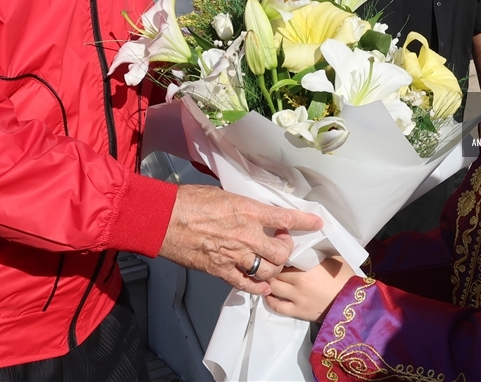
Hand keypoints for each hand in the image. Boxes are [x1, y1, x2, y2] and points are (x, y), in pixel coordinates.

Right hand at [158, 185, 321, 295]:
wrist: (162, 219)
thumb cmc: (189, 201)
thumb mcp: (223, 193)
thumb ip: (243, 204)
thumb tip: (255, 207)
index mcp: (247, 211)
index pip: (285, 218)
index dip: (305, 222)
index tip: (317, 223)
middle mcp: (245, 235)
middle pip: (281, 251)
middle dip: (287, 249)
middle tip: (281, 243)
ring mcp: (233, 255)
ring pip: (268, 270)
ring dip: (274, 267)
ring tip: (271, 262)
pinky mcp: (219, 270)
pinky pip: (246, 284)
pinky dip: (258, 287)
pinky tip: (263, 286)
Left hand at [266, 256, 355, 321]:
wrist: (353, 301)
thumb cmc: (345, 277)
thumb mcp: (333, 257)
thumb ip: (316, 251)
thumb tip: (305, 242)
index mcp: (307, 267)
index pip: (284, 258)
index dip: (278, 254)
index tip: (277, 250)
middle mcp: (298, 282)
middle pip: (275, 272)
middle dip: (271, 267)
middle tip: (269, 263)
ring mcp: (297, 298)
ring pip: (272, 288)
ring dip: (268, 281)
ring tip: (268, 277)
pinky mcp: (298, 312)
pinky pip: (276, 306)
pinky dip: (269, 299)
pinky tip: (269, 293)